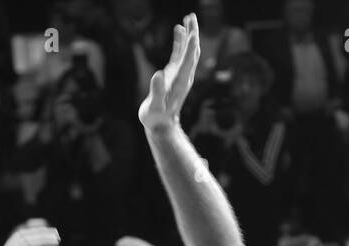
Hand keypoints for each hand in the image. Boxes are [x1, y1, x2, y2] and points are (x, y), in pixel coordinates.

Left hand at [0, 222, 58, 245]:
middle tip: (56, 234)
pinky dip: (29, 239)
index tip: (56, 241)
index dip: (43, 241)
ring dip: (34, 234)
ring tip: (50, 235)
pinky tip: (39, 242)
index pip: (27, 244)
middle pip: (22, 236)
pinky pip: (16, 243)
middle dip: (40, 233)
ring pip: (18, 237)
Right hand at [138, 14, 200, 133]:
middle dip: (194, 34)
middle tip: (192, 17)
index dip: (190, 45)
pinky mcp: (175, 73)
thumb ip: (157, 91)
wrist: (161, 126)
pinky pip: (180, 54)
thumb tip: (158, 74)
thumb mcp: (155, 107)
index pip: (189, 60)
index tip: (192, 31)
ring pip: (188, 51)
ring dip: (189, 34)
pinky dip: (180, 41)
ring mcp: (181, 74)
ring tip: (189, 17)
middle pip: (193, 52)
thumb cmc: (156, 118)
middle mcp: (184, 76)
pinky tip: (178, 29)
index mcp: (180, 82)